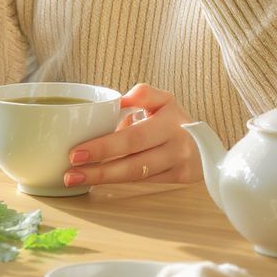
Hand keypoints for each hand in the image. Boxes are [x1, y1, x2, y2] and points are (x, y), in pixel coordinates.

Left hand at [62, 84, 202, 186]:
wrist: (206, 140)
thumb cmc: (175, 118)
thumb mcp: (164, 99)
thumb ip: (143, 93)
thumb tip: (119, 100)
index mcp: (169, 121)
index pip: (132, 138)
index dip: (104, 147)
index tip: (75, 152)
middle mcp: (176, 146)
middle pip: (132, 163)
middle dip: (98, 170)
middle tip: (69, 172)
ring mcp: (178, 166)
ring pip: (136, 176)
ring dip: (103, 179)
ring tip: (75, 179)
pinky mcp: (178, 180)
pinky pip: (143, 182)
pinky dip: (118, 182)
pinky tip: (97, 181)